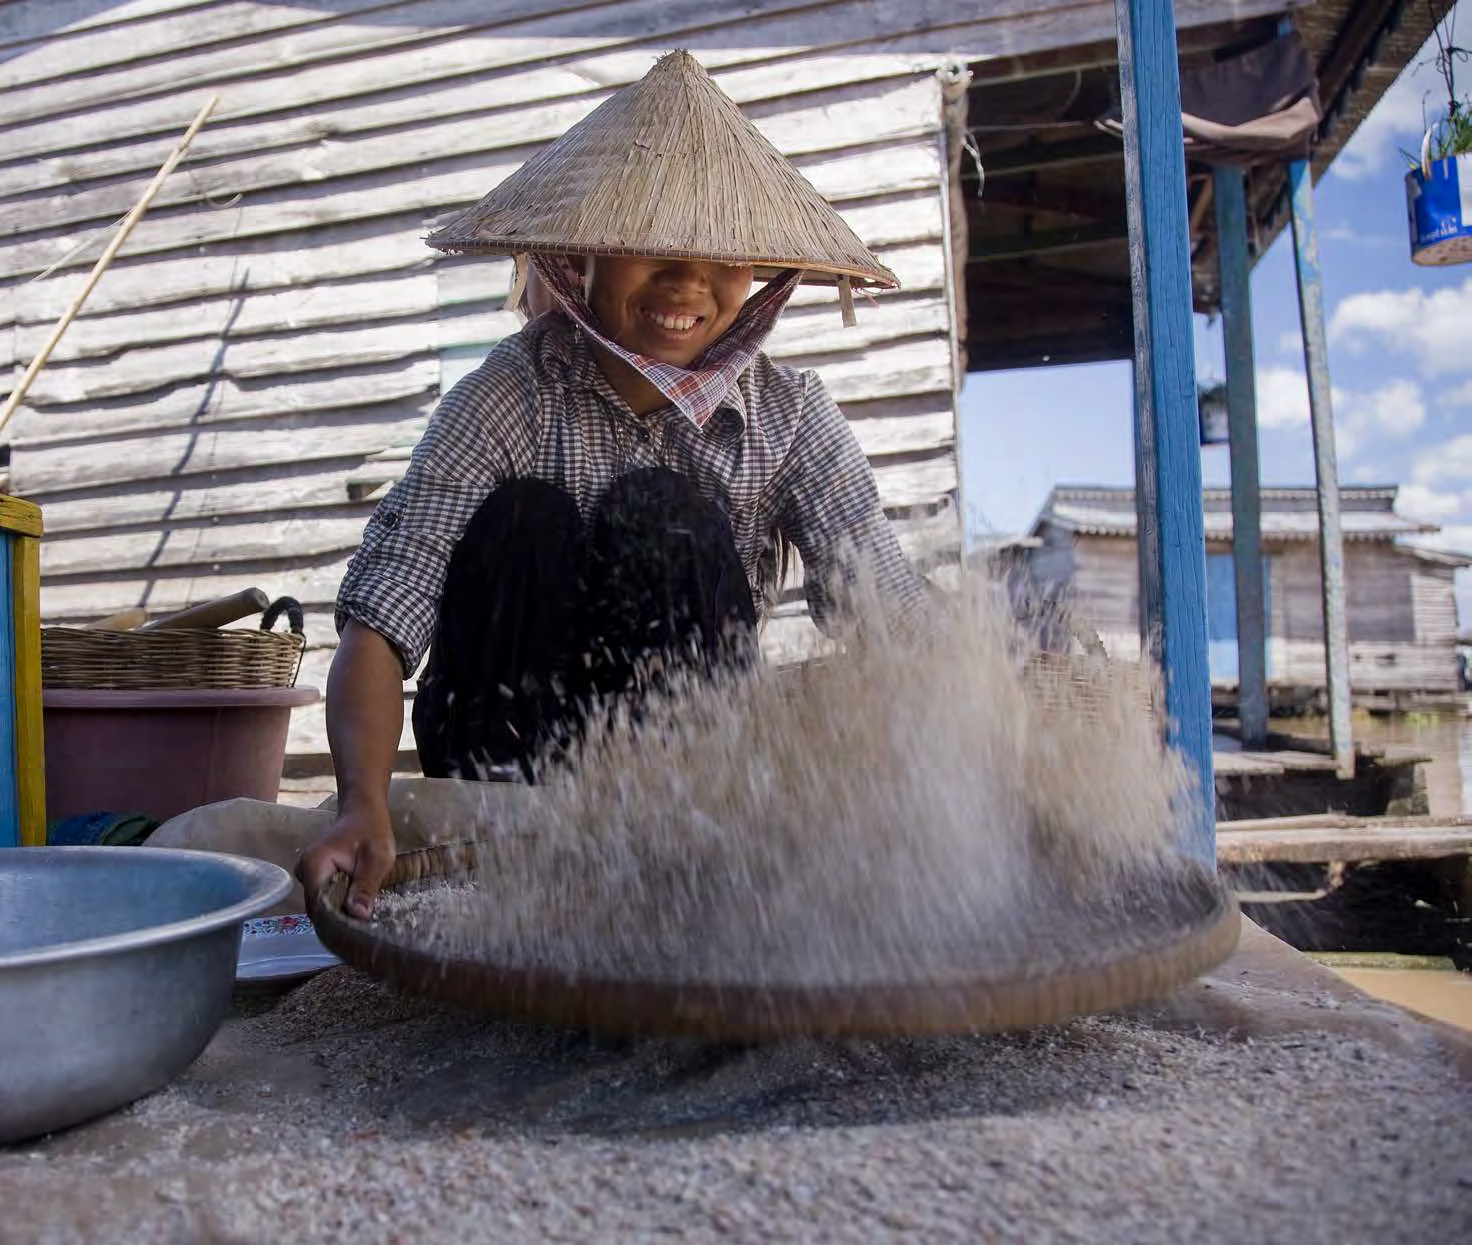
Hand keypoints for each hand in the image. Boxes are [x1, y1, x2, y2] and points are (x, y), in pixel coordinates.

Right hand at [295, 801, 395, 918]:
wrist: (364, 812)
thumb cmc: (372, 830)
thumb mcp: (378, 859)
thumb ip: (366, 886)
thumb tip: (358, 916)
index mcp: (314, 865)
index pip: (319, 906)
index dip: (337, 922)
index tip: (358, 932)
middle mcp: (304, 872)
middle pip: (319, 908)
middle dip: (342, 920)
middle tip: (366, 929)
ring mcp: (308, 875)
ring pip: (323, 905)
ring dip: (342, 912)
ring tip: (364, 919)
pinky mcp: (316, 878)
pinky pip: (326, 898)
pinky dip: (341, 904)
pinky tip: (358, 907)